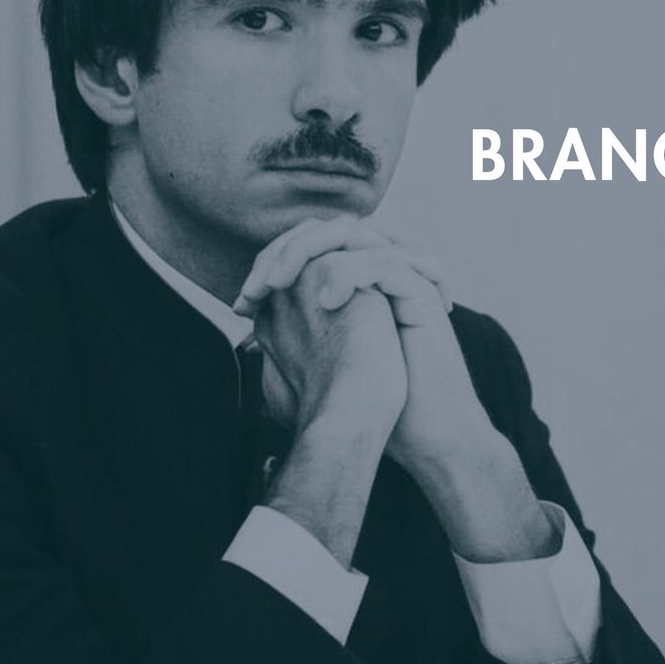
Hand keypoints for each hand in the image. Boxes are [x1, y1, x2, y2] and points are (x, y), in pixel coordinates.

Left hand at [235, 217, 493, 470]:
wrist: (424, 434)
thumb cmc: (377, 406)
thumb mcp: (319, 365)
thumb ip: (290, 339)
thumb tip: (248, 329)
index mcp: (357, 279)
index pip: (307, 245)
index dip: (268, 264)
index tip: (240, 306)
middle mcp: (378, 269)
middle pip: (324, 229)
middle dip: (279, 253)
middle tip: (251, 291)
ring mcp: (401, 275)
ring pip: (348, 233)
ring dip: (304, 252)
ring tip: (276, 285)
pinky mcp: (420, 289)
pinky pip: (381, 261)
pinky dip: (348, 273)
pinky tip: (325, 301)